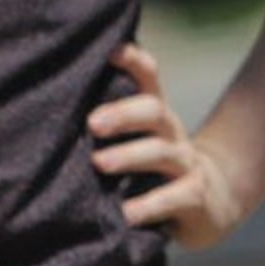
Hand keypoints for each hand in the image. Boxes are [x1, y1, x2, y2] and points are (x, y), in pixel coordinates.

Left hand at [89, 42, 251, 247]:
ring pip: (161, 152)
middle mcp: (171, 132)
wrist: (211, 202)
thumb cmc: (152, 169)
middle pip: (154, 110)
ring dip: (129, 156)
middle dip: (123, 114)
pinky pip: (175, 197)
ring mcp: (186, 164)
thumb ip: (106, 124)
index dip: (131, 60)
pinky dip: (150, 205)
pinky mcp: (195, 197)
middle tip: (92, 123)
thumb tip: (53, 105)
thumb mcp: (137, 140)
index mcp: (154, 114)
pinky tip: (128, 213)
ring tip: (100, 163)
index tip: (109, 51)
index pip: (147, 76)